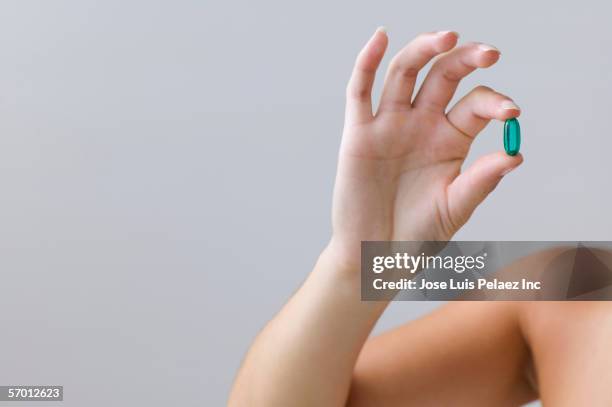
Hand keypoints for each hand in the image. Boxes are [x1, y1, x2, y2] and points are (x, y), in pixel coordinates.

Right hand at [329, 29, 522, 264]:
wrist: (375, 256)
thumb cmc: (416, 236)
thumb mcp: (455, 209)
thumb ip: (480, 181)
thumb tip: (514, 155)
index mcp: (449, 140)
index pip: (475, 105)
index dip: (494, 102)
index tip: (511, 112)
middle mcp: (421, 125)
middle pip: (442, 76)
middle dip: (465, 58)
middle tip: (489, 53)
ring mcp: (389, 125)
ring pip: (404, 73)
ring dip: (423, 50)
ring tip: (447, 37)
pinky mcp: (358, 134)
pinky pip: (360, 92)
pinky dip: (367, 63)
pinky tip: (380, 39)